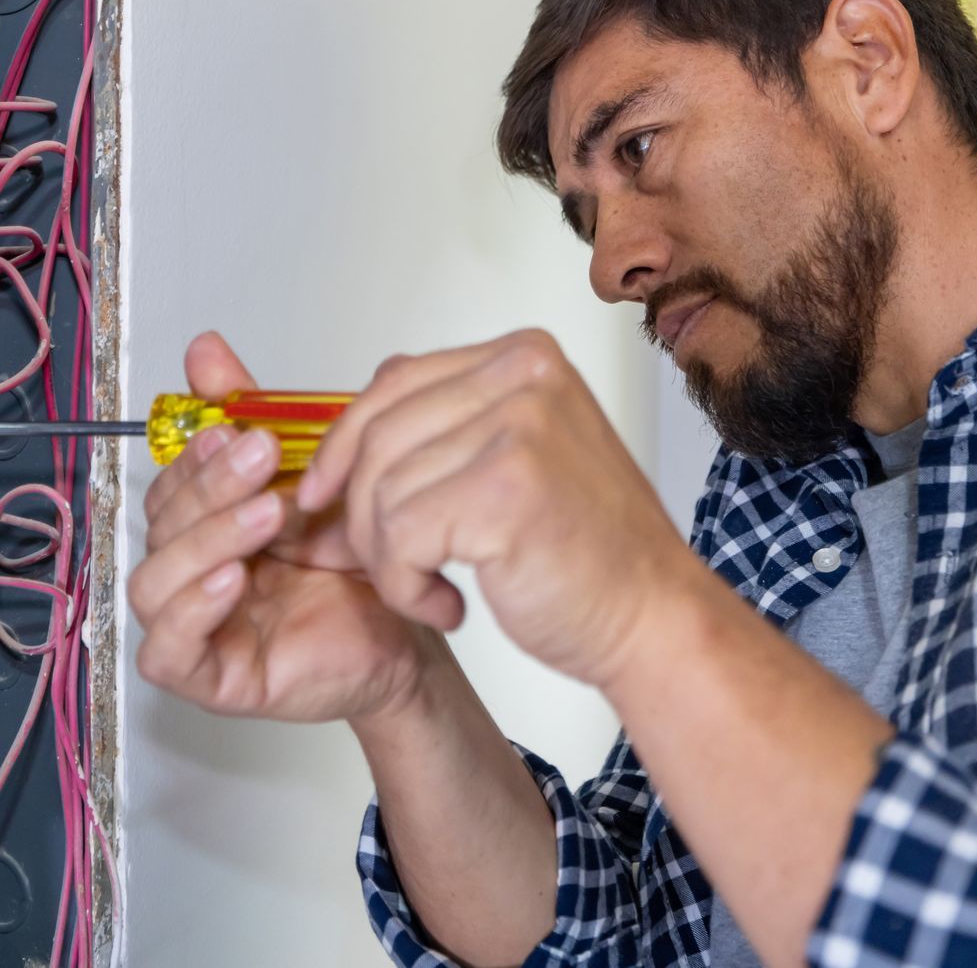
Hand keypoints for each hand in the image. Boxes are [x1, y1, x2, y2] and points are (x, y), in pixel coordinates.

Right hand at [130, 332, 434, 722]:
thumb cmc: (364, 559)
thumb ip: (254, 411)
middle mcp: (194, 573)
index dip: (191, 456)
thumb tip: (204, 348)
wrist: (418, 626)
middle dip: (207, 486)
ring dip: (205, 540)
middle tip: (261, 456)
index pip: (168, 484)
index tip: (233, 426)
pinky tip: (235, 578)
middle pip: (158, 526)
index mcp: (208, 524)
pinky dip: (192, 611)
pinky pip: (168, 653)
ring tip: (268, 515)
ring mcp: (197, 627)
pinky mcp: (214, 680)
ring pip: (152, 583)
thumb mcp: (313, 472)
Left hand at [296, 329, 695, 685]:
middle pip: (378, 434)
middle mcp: (523, 377)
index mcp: (524, 357)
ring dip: (390, 561)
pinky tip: (447, 606)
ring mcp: (519, 428)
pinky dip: (406, 586)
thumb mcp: (517, 457)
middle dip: (361, 513)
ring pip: (381, 490)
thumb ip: (447, 427)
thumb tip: (343, 437)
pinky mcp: (505, 490)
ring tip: (433, 588)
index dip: (344, 443)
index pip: (394, 381)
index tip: (322, 491)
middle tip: (394, 566)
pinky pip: (400, 537)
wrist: (653, 620)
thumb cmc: (587, 554)